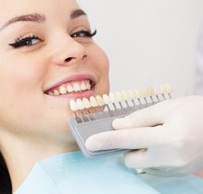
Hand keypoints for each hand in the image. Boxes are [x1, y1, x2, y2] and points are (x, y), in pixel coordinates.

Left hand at [85, 96, 202, 176]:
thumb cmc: (196, 112)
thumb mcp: (167, 107)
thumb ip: (139, 118)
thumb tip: (117, 126)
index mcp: (169, 138)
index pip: (128, 139)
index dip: (107, 140)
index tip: (90, 142)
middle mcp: (172, 158)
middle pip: (131, 158)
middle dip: (127, 146)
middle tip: (138, 132)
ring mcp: (176, 169)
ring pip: (142, 164)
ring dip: (141, 151)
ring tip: (157, 135)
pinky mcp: (178, 173)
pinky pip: (154, 167)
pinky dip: (152, 156)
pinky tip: (164, 144)